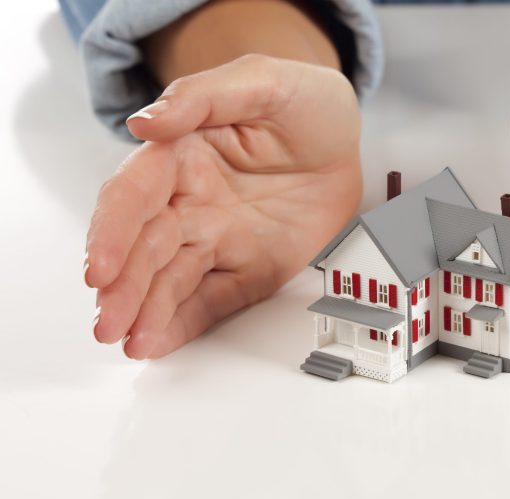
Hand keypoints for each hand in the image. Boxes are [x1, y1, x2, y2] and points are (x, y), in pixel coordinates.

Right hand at [85, 54, 361, 358]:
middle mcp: (189, 202)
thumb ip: (205, 97)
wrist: (345, 140)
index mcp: (180, 155)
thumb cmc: (303, 104)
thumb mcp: (263, 82)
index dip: (113, 231)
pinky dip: (184, 323)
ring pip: (170, 279)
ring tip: (129, 341)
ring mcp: (217, 239)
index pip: (134, 195)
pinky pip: (213, 299)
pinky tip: (158, 343)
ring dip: (145, 312)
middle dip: (122, 287)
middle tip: (108, 322)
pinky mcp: (247, 268)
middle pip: (144, 247)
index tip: (101, 267)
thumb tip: (146, 123)